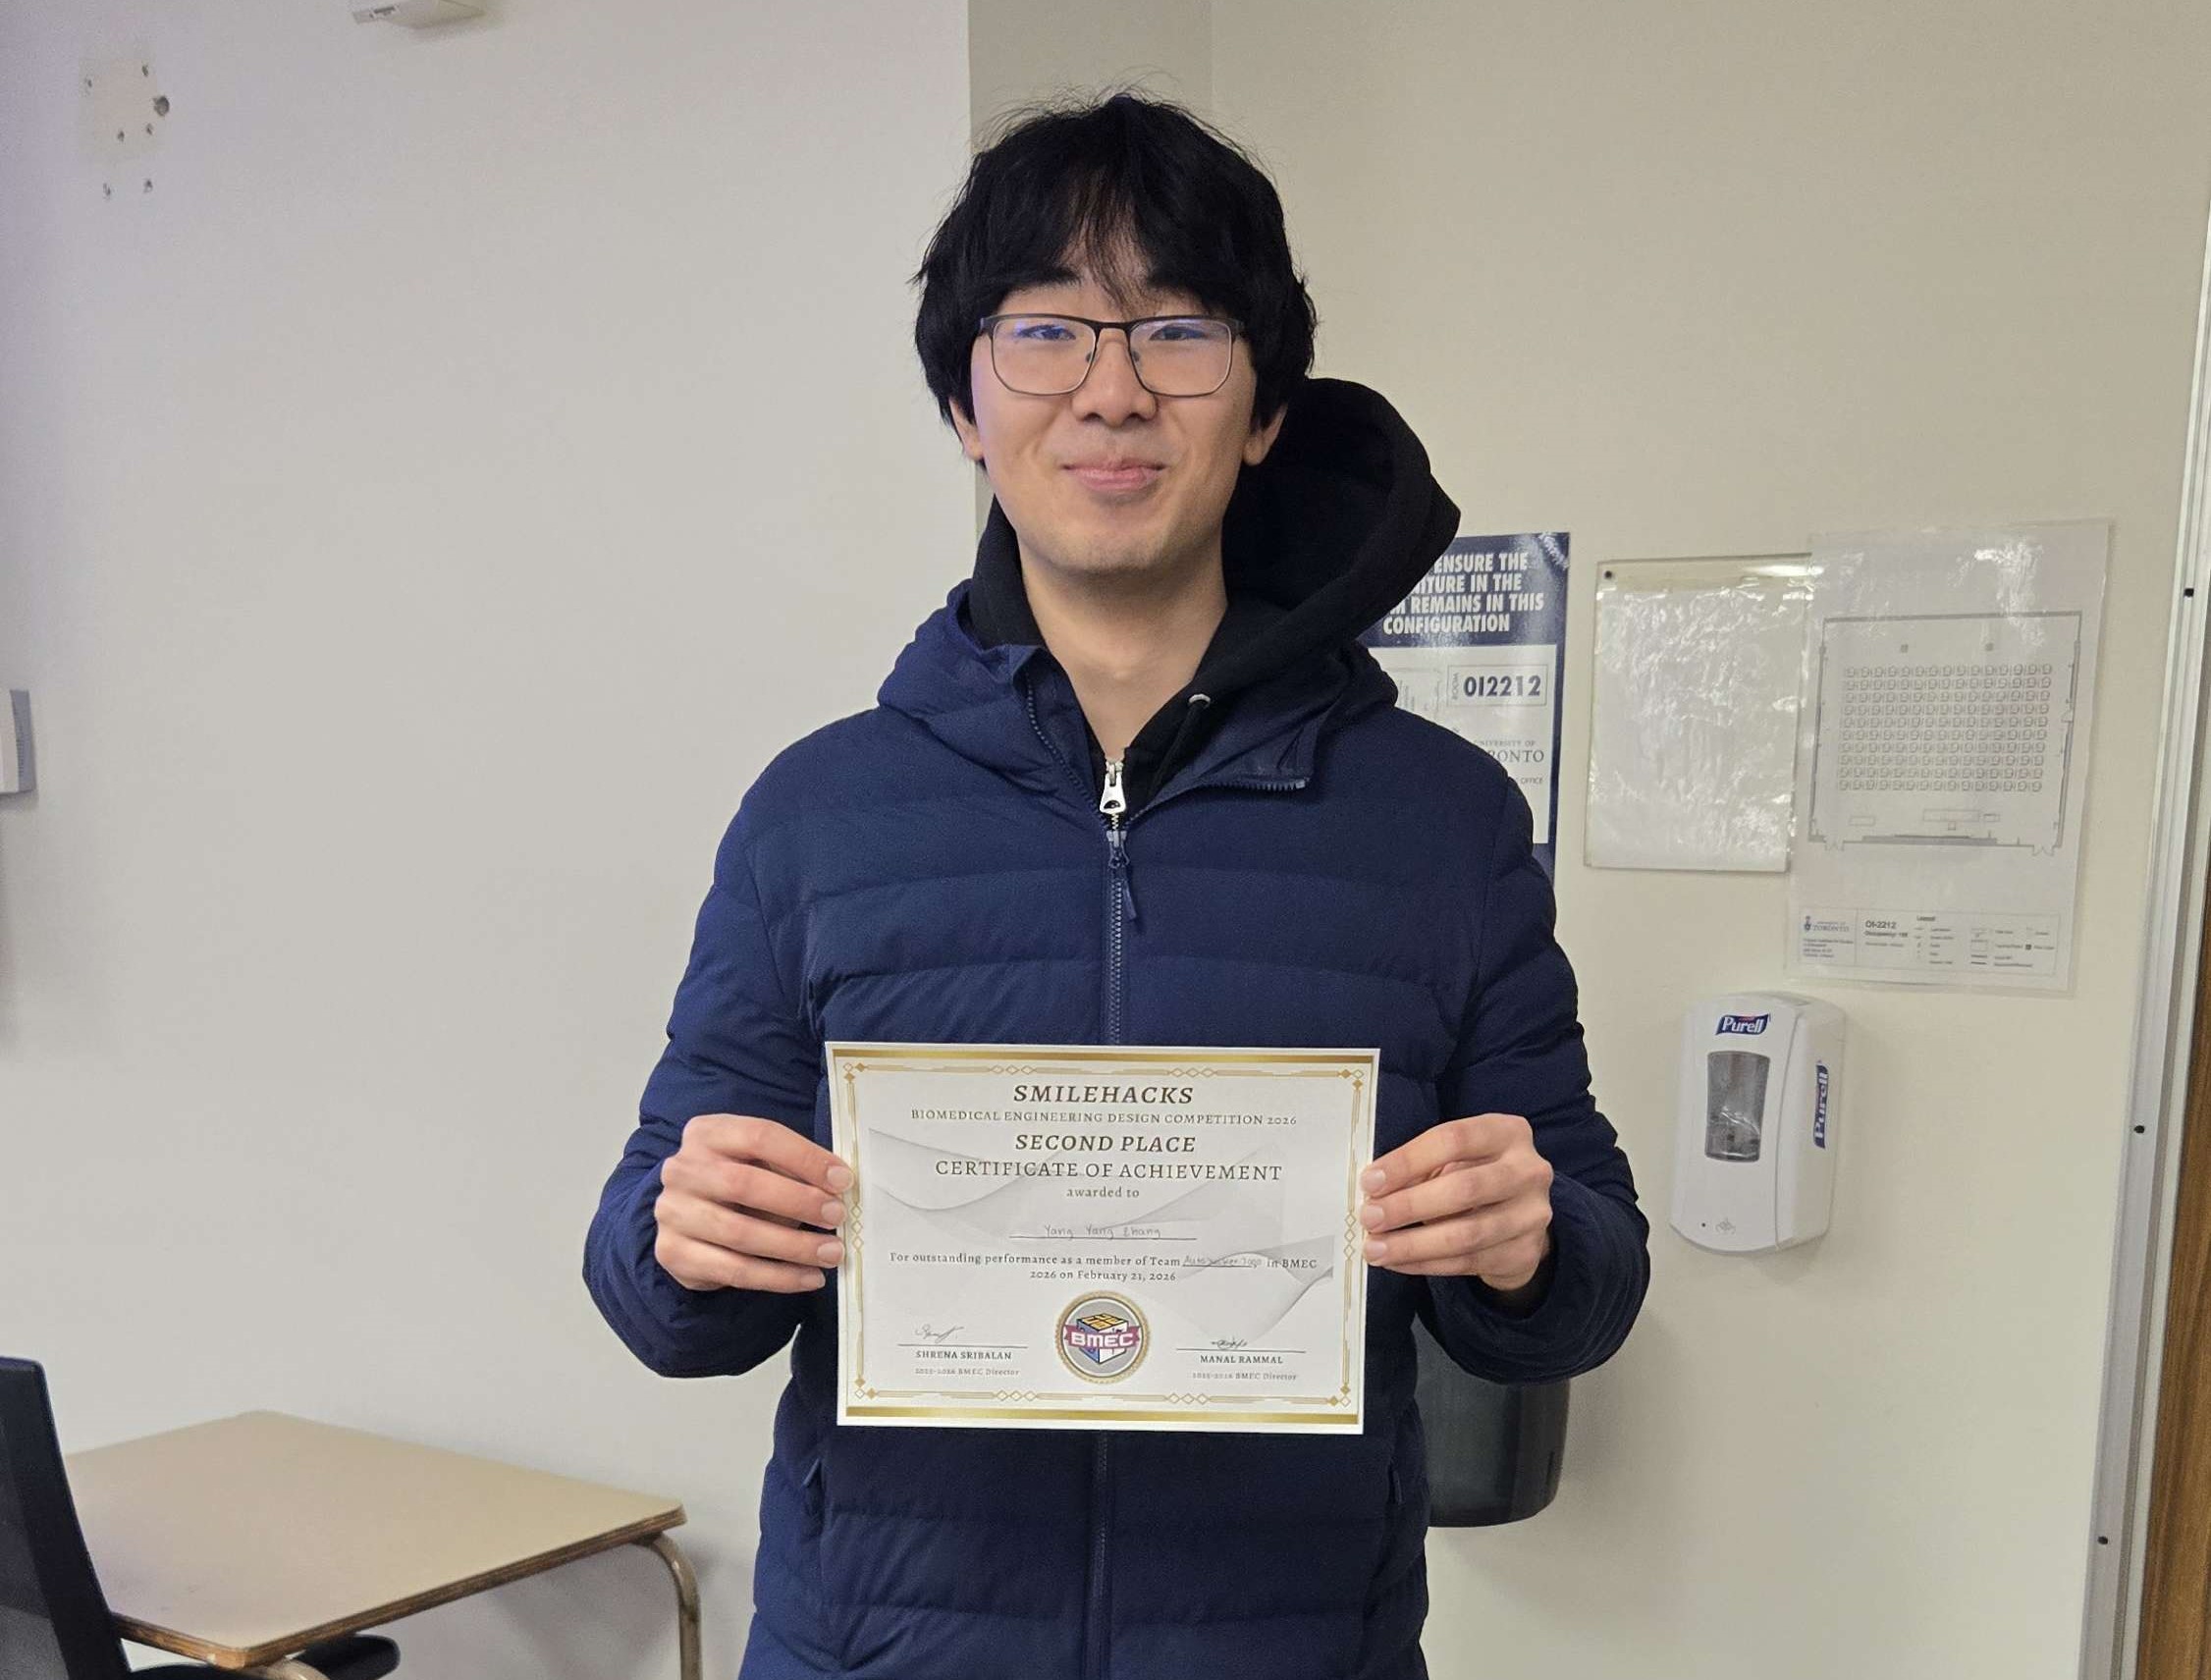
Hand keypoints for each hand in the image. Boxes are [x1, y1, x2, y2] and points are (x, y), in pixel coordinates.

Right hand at [653, 1113, 851, 1293]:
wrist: (687, 1218)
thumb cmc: (738, 1183)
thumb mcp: (761, 1163)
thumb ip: (791, 1169)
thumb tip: (838, 1188)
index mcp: (708, 1133)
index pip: (760, 1136)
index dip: (806, 1158)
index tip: (842, 1180)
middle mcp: (682, 1169)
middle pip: (745, 1183)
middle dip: (799, 1202)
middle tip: (837, 1216)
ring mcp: (672, 1212)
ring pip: (740, 1233)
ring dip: (794, 1246)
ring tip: (831, 1253)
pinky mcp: (673, 1253)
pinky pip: (734, 1270)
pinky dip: (778, 1277)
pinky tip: (809, 1278)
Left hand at [1359, 1112, 1553, 1289]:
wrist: (1520, 1217)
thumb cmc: (1475, 1175)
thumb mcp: (1454, 1159)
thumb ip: (1421, 1168)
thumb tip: (1375, 1191)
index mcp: (1507, 1132)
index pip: (1453, 1139)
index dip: (1408, 1161)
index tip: (1371, 1181)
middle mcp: (1528, 1171)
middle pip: (1464, 1188)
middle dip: (1409, 1205)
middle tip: (1370, 1217)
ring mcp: (1532, 1214)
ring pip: (1466, 1234)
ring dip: (1413, 1244)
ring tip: (1376, 1248)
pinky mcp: (1525, 1252)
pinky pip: (1467, 1262)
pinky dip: (1426, 1263)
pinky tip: (1397, 1262)